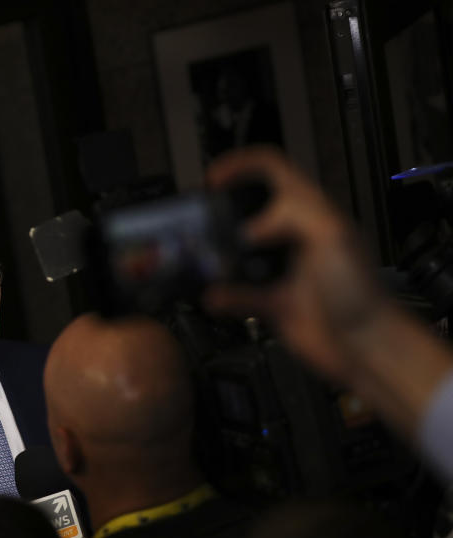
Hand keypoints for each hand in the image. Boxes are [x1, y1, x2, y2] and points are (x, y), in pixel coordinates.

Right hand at [203, 146, 391, 382]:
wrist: (363, 344)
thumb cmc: (361, 291)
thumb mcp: (332, 235)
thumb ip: (292, 216)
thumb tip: (248, 229)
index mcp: (310, 212)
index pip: (273, 171)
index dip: (242, 166)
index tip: (214, 178)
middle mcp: (292, 236)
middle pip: (248, 210)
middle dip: (222, 212)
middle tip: (201, 220)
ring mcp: (280, 269)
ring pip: (237, 254)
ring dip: (218, 257)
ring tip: (202, 259)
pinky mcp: (271, 301)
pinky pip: (236, 294)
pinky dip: (222, 296)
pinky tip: (215, 297)